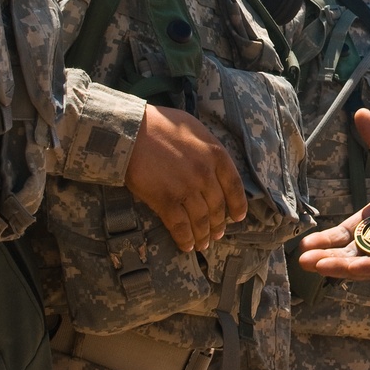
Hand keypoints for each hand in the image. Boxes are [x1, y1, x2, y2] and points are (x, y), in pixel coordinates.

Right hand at [125, 105, 247, 252]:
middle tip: (217, 234)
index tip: (238, 217)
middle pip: (217, 207)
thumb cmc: (161, 125)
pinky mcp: (166, 201)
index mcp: (216, 154)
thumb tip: (214, 163)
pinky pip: (180, 226)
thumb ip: (208, 148)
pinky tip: (186, 245)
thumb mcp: (195, 128)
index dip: (238, 205)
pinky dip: (185, 239)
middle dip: (218, 224)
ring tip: (203, 244)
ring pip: (200, 220)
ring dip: (203, 235)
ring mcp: (186, 189)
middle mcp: (205, 174)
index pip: (234, 186)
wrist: (131, 131)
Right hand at [297, 109, 369, 279]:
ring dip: (345, 266)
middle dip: (328, 257)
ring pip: (369, 262)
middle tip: (303, 260)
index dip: (327, 239)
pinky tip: (359, 270)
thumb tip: (359, 113)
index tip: (304, 245)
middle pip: (352, 251)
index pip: (348, 232)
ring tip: (320, 267)